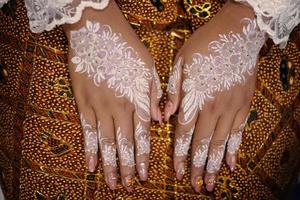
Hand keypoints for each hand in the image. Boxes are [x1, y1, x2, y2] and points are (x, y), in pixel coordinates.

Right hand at [64, 1, 161, 191]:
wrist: (97, 32)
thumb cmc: (127, 48)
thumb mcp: (148, 68)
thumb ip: (154, 95)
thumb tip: (159, 120)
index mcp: (137, 100)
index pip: (142, 137)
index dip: (143, 158)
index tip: (144, 176)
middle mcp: (119, 109)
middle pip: (124, 144)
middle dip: (127, 168)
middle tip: (127, 187)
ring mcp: (99, 107)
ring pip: (106, 142)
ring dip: (110, 165)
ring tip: (112, 183)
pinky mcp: (83, 102)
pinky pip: (87, 130)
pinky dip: (89, 149)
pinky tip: (91, 165)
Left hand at [164, 1, 264, 191]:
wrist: (236, 33)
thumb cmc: (204, 46)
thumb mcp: (181, 63)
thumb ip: (173, 91)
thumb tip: (163, 116)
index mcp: (195, 99)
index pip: (184, 134)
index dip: (179, 155)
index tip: (177, 172)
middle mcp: (213, 109)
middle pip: (202, 144)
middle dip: (196, 167)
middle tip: (195, 186)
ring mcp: (231, 108)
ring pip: (220, 143)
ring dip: (213, 164)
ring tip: (210, 183)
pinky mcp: (244, 106)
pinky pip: (238, 133)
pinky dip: (233, 150)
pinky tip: (230, 164)